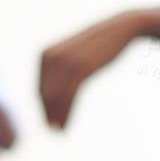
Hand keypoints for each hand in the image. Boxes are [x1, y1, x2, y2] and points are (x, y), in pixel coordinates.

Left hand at [37, 11, 145, 128]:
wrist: (120, 28)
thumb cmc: (99, 45)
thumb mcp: (76, 56)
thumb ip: (62, 69)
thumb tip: (52, 96)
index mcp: (45, 54)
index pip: (39, 88)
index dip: (43, 108)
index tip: (49, 123)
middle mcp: (50, 57)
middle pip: (44, 95)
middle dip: (47, 115)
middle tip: (54, 131)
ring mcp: (65, 63)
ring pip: (53, 98)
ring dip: (55, 118)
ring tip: (59, 132)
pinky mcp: (80, 69)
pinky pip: (67, 97)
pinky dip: (65, 115)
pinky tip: (65, 128)